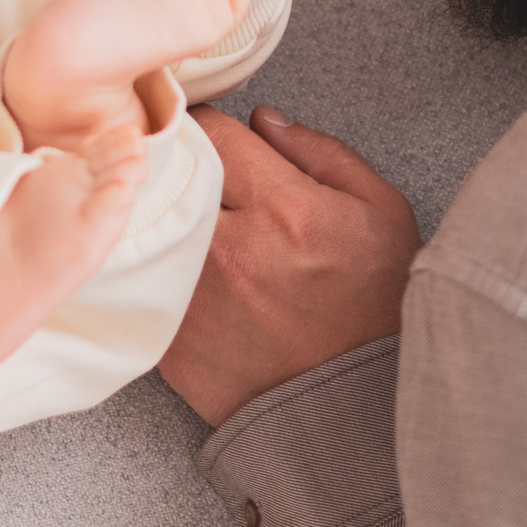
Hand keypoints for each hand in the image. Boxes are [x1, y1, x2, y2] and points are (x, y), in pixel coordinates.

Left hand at [159, 107, 420, 426]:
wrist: (354, 407)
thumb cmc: (374, 310)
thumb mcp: (381, 213)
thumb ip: (322, 153)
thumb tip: (265, 119)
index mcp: (286, 210)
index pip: (214, 130)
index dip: (214, 125)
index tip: (216, 135)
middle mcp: (231, 250)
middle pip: (173, 172)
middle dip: (182, 165)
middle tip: (197, 173)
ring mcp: (193, 297)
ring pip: (151, 223)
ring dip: (164, 214)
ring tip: (188, 221)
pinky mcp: (170, 339)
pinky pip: (146, 276)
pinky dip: (157, 265)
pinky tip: (181, 268)